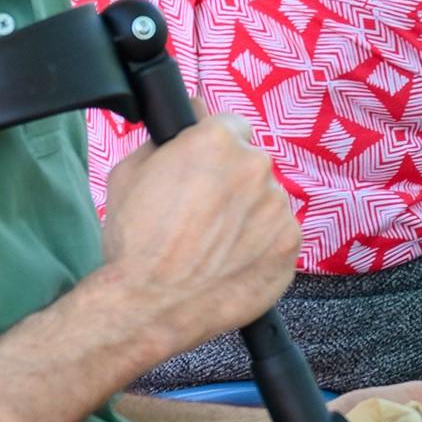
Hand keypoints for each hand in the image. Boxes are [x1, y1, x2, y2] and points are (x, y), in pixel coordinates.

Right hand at [95, 117, 300, 355]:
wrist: (151, 304)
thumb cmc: (135, 241)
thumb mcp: (129, 172)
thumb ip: (165, 140)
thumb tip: (189, 117)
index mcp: (217, 141)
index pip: (230, 126)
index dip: (213, 148)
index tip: (203, 169)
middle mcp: (256, 168)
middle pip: (250, 165)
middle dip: (231, 182)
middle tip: (202, 213)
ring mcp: (278, 207)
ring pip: (266, 201)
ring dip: (248, 215)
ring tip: (214, 243)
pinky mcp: (291, 244)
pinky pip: (278, 235)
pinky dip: (261, 245)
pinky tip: (231, 261)